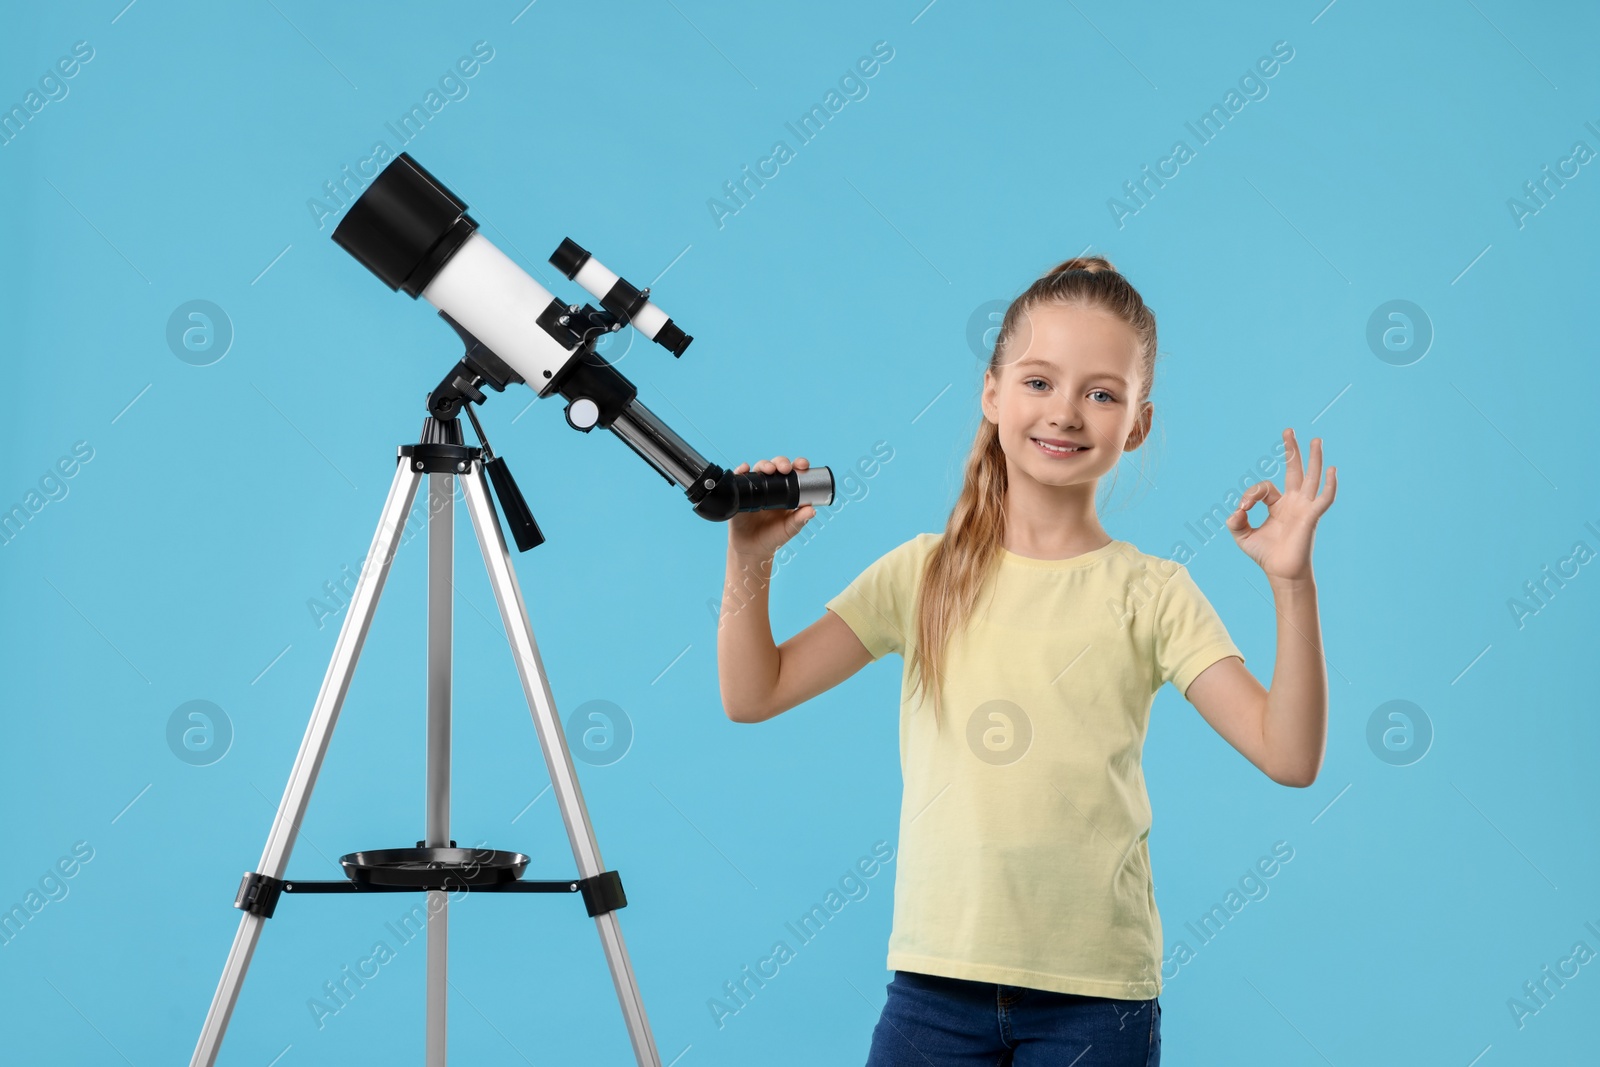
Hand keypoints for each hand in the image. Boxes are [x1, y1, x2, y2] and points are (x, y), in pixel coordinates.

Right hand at [727, 455, 816, 559]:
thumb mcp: (789, 529)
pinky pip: (739, 479)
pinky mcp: (740, 494)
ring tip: (768, 469)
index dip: (798, 465)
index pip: (794, 472)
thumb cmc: (773, 537)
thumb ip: (800, 519)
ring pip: (759, 469)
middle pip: (776, 466)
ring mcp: (755, 489)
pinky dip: (740, 471)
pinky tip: (744, 468)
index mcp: (787, 491)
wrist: (752, 550)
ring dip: (764, 464)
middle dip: (781, 462)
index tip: (803, 465)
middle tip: (785, 468)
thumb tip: (812, 510)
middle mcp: (771, 487)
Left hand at [1226, 429, 1336, 582]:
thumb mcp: (1243, 536)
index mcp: (1278, 505)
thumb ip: (1235, 521)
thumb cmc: (1266, 555)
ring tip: (1316, 439)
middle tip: (1287, 430)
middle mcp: (1293, 502)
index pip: (1264, 487)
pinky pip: (1324, 498)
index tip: (1243, 507)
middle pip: (1294, 470)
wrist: (1281, 573)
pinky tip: (1332, 470)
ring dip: (1313, 459)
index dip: (1251, 494)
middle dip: (1291, 451)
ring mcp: (1304, 508)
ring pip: (1311, 478)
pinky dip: (1330, 485)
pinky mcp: (1312, 516)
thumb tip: (1235, 510)